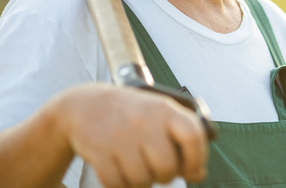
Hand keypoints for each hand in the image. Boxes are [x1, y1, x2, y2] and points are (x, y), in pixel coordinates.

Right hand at [49, 83, 207, 186]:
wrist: (85, 105)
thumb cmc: (133, 115)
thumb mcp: (160, 116)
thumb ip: (183, 141)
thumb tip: (199, 175)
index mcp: (165, 109)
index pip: (193, 135)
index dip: (197, 158)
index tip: (194, 169)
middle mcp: (144, 121)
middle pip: (167, 166)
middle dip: (166, 176)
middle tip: (159, 171)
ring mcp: (120, 136)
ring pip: (142, 180)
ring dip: (142, 182)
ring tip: (139, 169)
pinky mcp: (98, 150)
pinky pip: (117, 184)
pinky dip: (121, 185)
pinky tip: (122, 173)